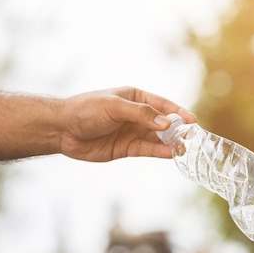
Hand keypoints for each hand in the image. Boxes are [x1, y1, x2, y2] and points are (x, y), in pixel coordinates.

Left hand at [59, 86, 195, 161]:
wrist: (61, 129)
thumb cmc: (85, 110)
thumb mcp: (114, 107)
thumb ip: (141, 114)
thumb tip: (165, 123)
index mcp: (134, 97)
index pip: (162, 104)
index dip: (178, 112)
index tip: (192, 120)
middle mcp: (136, 115)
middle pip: (162, 122)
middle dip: (177, 130)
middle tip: (192, 137)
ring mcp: (131, 132)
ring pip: (157, 138)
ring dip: (171, 143)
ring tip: (184, 149)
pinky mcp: (126, 148)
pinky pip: (147, 149)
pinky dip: (159, 152)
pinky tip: (170, 154)